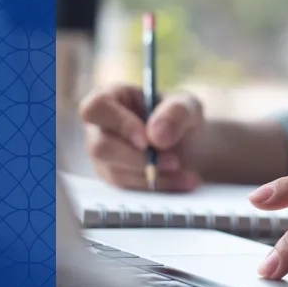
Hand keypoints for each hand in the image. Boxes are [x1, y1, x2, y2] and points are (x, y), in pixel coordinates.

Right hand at [79, 84, 204, 190]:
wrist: (190, 144)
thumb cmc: (181, 117)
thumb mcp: (188, 106)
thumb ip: (176, 113)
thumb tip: (156, 135)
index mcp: (112, 98)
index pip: (97, 108)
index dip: (119, 124)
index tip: (146, 139)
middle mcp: (101, 128)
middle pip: (100, 147)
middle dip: (138, 158)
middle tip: (173, 161)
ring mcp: (105, 156)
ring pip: (116, 173)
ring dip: (154, 174)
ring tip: (185, 170)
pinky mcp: (116, 178)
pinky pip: (131, 189)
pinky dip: (161, 186)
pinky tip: (185, 180)